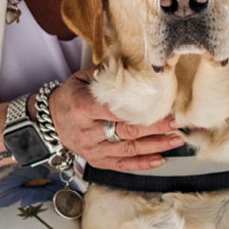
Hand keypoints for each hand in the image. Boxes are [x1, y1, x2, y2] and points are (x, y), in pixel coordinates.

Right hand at [48, 68, 184, 170]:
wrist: (51, 121)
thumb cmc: (71, 96)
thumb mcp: (82, 78)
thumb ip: (107, 73)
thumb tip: (135, 63)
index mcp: (84, 108)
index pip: (117, 110)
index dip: (143, 110)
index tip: (165, 105)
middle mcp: (88, 131)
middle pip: (127, 131)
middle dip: (156, 128)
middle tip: (178, 123)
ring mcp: (93, 149)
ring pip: (129, 149)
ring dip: (156, 145)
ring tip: (177, 139)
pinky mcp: (97, 161)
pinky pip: (122, 165)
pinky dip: (142, 164)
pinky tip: (160, 159)